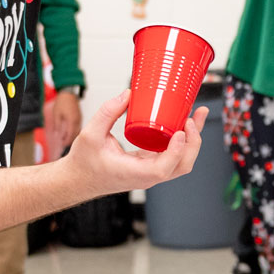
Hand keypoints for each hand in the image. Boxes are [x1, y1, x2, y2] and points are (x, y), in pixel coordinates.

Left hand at [46, 90, 82, 154]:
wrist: (69, 93)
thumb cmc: (62, 102)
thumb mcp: (56, 114)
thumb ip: (58, 125)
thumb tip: (57, 135)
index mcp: (71, 121)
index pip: (70, 135)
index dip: (66, 142)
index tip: (62, 146)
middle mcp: (77, 121)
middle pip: (75, 135)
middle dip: (70, 141)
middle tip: (65, 146)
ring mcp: (79, 119)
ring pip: (77, 132)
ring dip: (73, 137)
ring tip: (67, 141)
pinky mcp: (79, 117)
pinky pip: (78, 127)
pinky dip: (75, 132)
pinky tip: (71, 134)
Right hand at [56, 89, 204, 199]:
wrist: (77, 179)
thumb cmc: (83, 163)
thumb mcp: (90, 134)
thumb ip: (108, 113)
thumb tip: (128, 94)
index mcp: (135, 174)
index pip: (164, 169)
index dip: (176, 151)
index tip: (179, 131)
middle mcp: (148, 176)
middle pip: (182, 165)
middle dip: (193, 142)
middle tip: (193, 117)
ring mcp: (151, 172)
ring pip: (181, 162)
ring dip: (191, 140)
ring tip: (196, 116)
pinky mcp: (150, 165)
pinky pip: (172, 155)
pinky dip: (180, 140)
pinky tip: (182, 122)